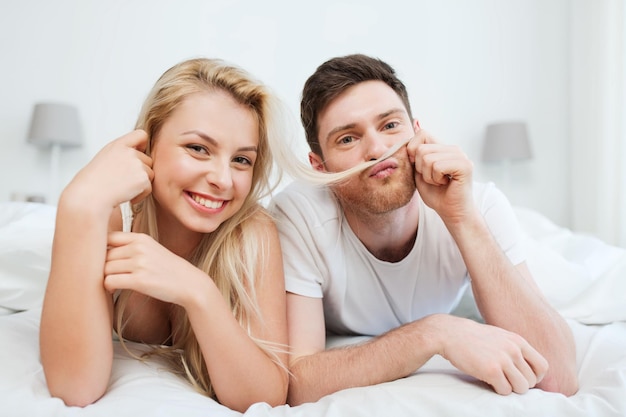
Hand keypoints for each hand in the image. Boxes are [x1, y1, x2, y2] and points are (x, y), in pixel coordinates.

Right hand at [65, 130, 153, 210]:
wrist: (90, 197)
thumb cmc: (94, 182)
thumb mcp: (105, 158)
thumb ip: (123, 153)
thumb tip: (141, 152)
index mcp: (118, 145)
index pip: (141, 135)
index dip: (143, 144)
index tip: (139, 154)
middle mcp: (129, 152)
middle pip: (148, 160)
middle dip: (140, 171)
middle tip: (123, 180)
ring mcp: (137, 165)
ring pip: (150, 174)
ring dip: (140, 183)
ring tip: (123, 188)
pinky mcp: (143, 178)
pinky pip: (149, 187)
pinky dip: (141, 194)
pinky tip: (126, 195)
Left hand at [103, 232, 206, 306]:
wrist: (190, 284)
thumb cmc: (168, 269)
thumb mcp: (152, 249)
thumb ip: (131, 247)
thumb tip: (100, 249)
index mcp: (141, 238)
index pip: (108, 236)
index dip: (101, 249)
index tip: (102, 259)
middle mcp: (140, 248)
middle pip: (104, 254)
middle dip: (102, 266)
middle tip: (107, 275)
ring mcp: (140, 264)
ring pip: (104, 268)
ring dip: (105, 278)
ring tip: (112, 283)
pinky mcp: (140, 281)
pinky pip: (110, 281)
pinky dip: (108, 287)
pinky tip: (114, 290)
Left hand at [406, 130, 473, 223]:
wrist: (451, 212)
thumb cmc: (436, 194)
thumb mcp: (418, 172)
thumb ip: (414, 155)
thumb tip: (413, 132)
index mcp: (443, 148)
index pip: (422, 133)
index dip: (413, 150)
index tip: (419, 168)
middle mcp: (453, 149)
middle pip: (421, 149)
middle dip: (420, 169)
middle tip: (434, 179)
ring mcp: (461, 156)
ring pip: (428, 158)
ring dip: (428, 176)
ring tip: (440, 182)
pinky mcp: (465, 165)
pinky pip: (437, 166)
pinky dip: (436, 179)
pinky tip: (445, 183)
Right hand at [432, 315, 547, 394]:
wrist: (450, 333)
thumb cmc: (473, 337)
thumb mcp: (499, 336)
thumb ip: (514, 348)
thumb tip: (527, 368)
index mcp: (518, 341)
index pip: (542, 366)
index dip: (535, 377)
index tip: (522, 378)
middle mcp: (514, 350)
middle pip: (532, 380)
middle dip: (520, 384)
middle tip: (506, 380)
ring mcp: (503, 360)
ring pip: (521, 387)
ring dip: (510, 389)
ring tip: (497, 381)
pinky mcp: (491, 370)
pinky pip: (505, 390)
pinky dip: (498, 390)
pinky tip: (488, 381)